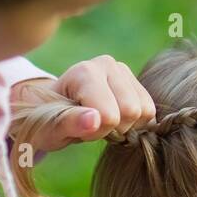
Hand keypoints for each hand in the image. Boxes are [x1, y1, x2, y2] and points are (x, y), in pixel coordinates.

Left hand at [11, 55, 156, 152]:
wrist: (50, 108)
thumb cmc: (47, 120)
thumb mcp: (48, 128)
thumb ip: (69, 123)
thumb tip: (95, 120)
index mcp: (85, 71)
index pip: (110, 114)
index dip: (96, 132)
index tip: (78, 129)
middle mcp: (108, 64)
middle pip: (132, 111)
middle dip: (114, 129)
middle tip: (91, 127)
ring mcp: (125, 72)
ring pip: (145, 111)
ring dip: (126, 126)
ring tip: (102, 122)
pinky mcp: (136, 83)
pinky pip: (150, 112)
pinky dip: (136, 123)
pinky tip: (116, 120)